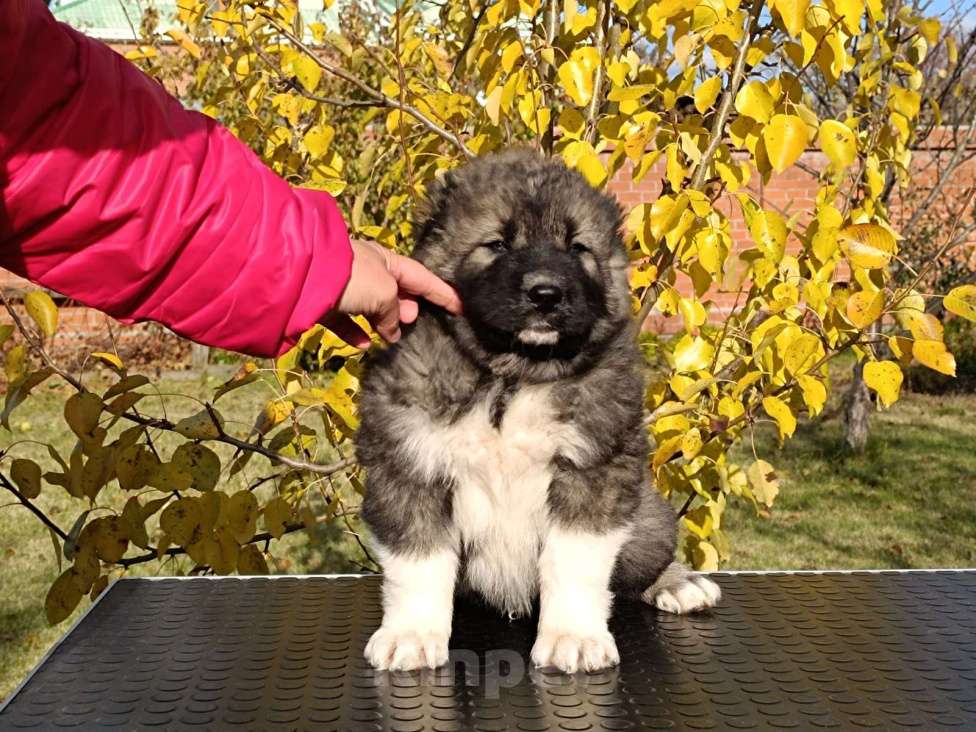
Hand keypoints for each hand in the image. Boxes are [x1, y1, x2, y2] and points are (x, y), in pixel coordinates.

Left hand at [324, 240, 461, 347]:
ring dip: (383, 323)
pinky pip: (347, 321)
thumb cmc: (353, 277)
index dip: (443, 293)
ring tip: (392, 338)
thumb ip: (394, 313)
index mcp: (387, 261)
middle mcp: (368, 271)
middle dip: (409, 307)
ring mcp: (346, 286)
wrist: (302, 277)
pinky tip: (363, 345)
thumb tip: (393, 330)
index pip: (422, 278)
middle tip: (415, 323)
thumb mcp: (384, 292)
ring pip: (371, 307)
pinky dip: (356, 333)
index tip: (462, 307)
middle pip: (396, 291)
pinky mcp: (326, 303)